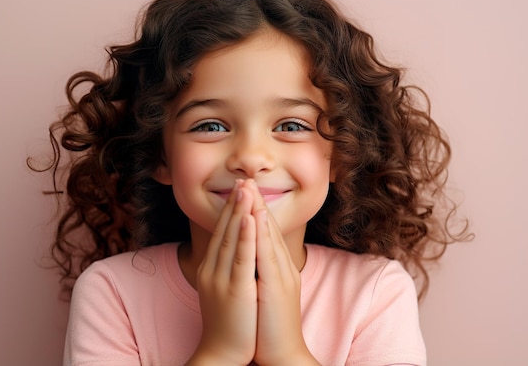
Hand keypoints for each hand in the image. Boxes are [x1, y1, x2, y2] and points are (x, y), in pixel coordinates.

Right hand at [188, 179, 257, 365]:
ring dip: (239, 211)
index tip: (238, 189)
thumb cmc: (229, 323)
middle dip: (234, 202)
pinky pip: (240, 258)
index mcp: (212, 268)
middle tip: (242, 178)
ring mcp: (222, 278)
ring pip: (231, 238)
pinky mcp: (235, 289)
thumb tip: (233, 253)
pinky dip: (244, 236)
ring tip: (245, 188)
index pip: (221, 232)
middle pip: (224, 229)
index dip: (230, 209)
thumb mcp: (224, 290)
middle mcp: (213, 269)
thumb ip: (227, 269)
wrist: (222, 353)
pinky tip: (249, 218)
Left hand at [247, 180, 318, 365]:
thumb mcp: (265, 293)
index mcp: (277, 268)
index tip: (246, 191)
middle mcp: (282, 267)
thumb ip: (260, 273)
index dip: (256, 210)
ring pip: (268, 236)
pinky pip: (266, 254)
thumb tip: (250, 259)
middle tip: (246, 179)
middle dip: (256, 202)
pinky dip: (259, 234)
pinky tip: (252, 217)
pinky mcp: (276, 287)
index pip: (266, 233)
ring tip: (248, 188)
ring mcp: (281, 275)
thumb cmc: (270, 326)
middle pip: (268, 228)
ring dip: (257, 209)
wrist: (282, 355)